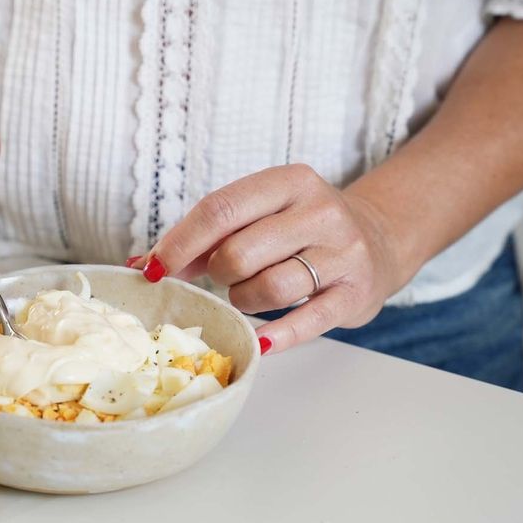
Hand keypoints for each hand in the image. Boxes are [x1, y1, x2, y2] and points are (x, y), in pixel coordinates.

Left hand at [132, 164, 406, 354]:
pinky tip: (260, 339)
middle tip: (224, 277)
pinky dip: (276, 334)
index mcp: (288, 182)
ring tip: (250, 294)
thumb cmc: (300, 230)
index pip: (219, 210)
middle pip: (239, 252)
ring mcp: (342, 253)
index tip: (155, 269)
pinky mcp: (355, 294)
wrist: (379, 240)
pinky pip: (305, 322)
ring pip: (268, 288)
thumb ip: (205, 237)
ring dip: (244, 300)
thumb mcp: (259, 216)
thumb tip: (143, 265)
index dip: (180, 243)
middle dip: (218, 274)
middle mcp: (319, 211)